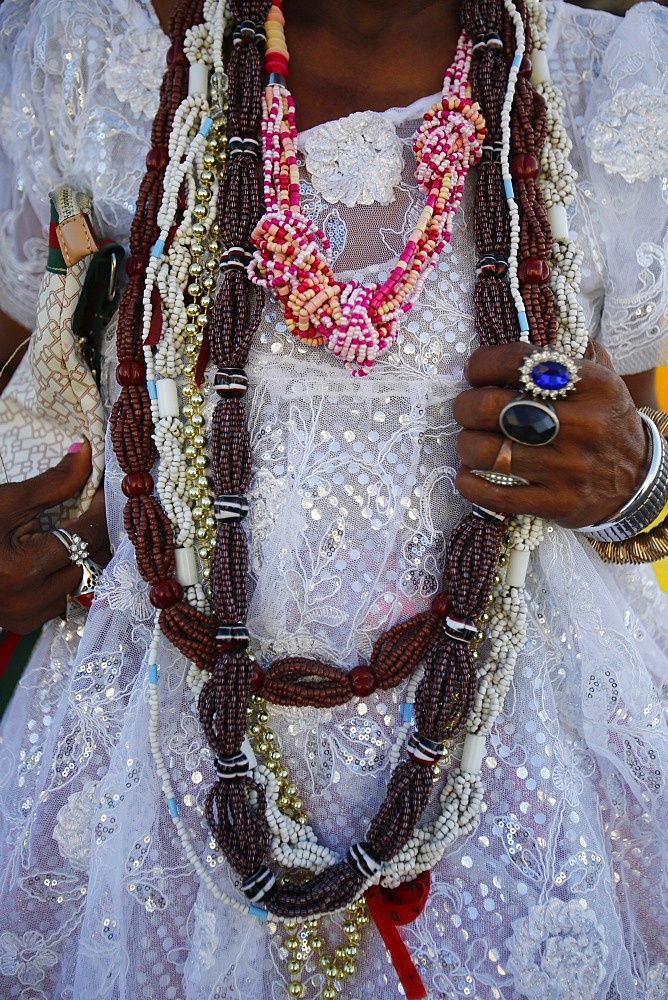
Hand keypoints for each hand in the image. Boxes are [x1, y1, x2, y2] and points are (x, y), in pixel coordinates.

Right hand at [0, 441, 110, 632]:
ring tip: (68, 532)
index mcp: (22, 568)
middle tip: (88, 509)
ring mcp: (27, 617)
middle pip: (88, 561)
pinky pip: (62, 598)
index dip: (99, 511)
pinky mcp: (24, 624)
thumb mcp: (7, 501)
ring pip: (80, 582)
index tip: (102, 493)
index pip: (85, 536)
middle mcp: (28, 600)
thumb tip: (87, 453)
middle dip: (91, 533)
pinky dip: (63, 576)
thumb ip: (54, 482)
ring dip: (80, 557)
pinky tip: (51, 558)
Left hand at [453, 342, 648, 528]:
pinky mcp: (556, 503)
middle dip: (465, 406)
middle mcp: (582, 424)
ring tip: (470, 441)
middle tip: (466, 409)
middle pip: (492, 407)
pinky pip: (493, 495)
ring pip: (487, 452)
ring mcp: (568, 468)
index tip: (474, 372)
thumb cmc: (604, 421)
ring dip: (466, 445)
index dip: (482, 364)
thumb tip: (510, 339)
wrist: (637, 481)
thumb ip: (561, 356)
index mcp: (592, 385)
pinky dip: (469, 483)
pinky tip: (469, 474)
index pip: (518, 361)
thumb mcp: (599, 379)